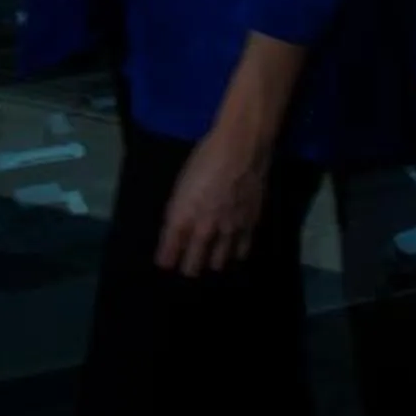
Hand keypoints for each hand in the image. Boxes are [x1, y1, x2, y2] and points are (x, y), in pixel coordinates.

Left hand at [155, 122, 270, 276]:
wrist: (242, 147)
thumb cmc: (205, 158)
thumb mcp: (182, 185)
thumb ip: (179, 212)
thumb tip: (176, 230)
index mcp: (182, 218)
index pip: (168, 254)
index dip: (166, 260)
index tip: (165, 262)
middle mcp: (203, 230)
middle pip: (192, 266)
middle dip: (188, 267)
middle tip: (189, 265)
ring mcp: (228, 230)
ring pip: (218, 262)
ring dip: (212, 262)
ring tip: (212, 259)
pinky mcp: (249, 225)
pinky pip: (241, 250)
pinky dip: (235, 253)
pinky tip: (234, 251)